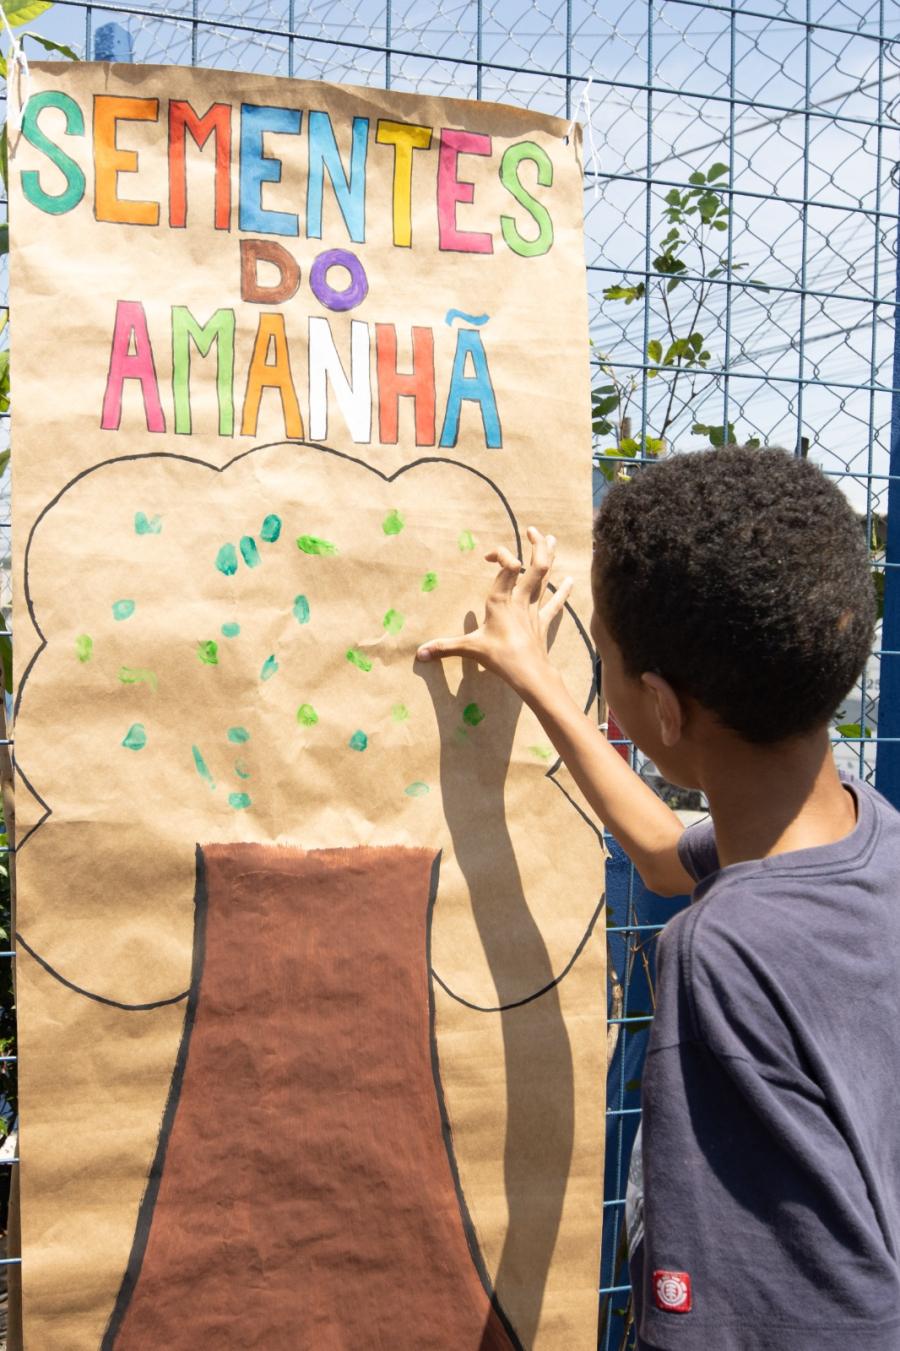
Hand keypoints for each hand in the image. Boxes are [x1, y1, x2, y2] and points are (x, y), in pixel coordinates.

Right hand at [415, 527, 573, 698]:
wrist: (529, 674)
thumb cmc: (500, 658)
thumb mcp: (469, 649)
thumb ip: (444, 647)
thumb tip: (419, 653)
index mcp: (501, 600)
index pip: (509, 566)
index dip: (501, 554)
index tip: (489, 555)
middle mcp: (520, 600)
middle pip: (535, 566)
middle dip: (536, 545)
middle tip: (532, 530)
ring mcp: (534, 610)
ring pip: (545, 579)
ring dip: (549, 557)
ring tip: (552, 539)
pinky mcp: (542, 622)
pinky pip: (555, 604)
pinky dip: (564, 592)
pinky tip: (572, 581)